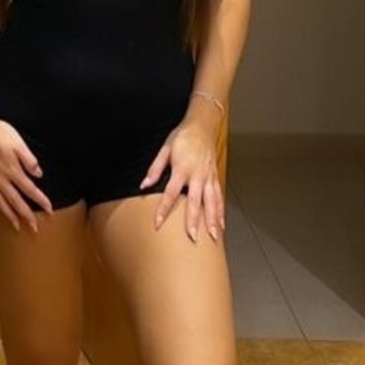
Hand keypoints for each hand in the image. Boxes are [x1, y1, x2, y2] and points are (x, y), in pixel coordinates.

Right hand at [0, 110, 52, 230]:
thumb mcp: (18, 142)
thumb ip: (29, 160)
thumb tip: (39, 174)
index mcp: (12, 170)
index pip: (30, 189)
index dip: (41, 200)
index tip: (49, 210)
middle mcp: (0, 178)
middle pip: (15, 201)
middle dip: (26, 216)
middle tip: (34, 228)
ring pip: (0, 201)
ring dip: (9, 215)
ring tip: (15, 226)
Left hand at [141, 109, 224, 241]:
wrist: (202, 126)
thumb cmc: (182, 137)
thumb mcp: (165, 149)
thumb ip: (155, 169)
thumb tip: (144, 185)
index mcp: (182, 168)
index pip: (170, 193)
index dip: (164, 209)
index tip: (158, 223)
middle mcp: (197, 175)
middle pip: (195, 202)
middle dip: (193, 221)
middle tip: (193, 237)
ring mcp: (208, 177)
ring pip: (211, 202)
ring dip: (212, 220)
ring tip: (213, 238)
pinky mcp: (215, 178)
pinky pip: (219, 197)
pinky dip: (220, 212)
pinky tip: (221, 226)